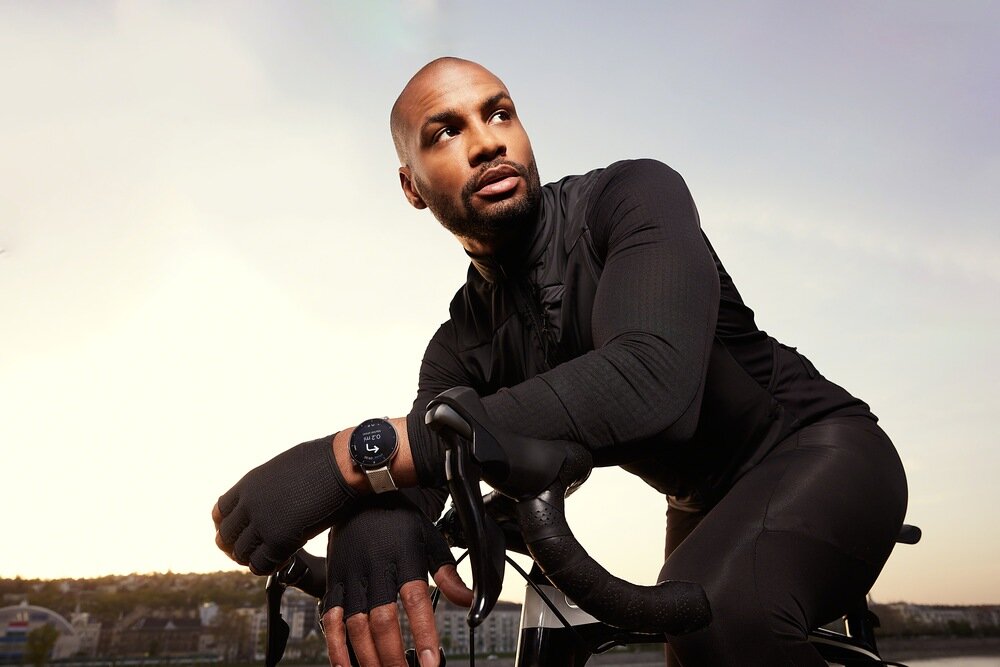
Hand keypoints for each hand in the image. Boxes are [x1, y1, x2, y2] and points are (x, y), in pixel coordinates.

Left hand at [212, 435, 357, 574]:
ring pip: (241, 554)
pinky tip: (284, 560)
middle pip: (226, 537)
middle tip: (255, 550)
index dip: (229, 526)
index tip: (242, 532)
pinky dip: (269, 567)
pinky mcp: (280, 540)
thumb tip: (272, 500)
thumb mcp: (283, 468)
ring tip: (270, 556)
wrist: (343, 464)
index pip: (219, 512)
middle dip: (238, 546)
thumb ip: (268, 487)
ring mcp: (262, 523)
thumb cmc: (323, 460)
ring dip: (253, 558)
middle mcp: (249, 504)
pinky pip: (261, 565)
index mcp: (248, 484)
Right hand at [321, 494, 472, 666]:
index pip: (415, 600)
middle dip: (393, 654)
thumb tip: (469, 600)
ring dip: (368, 657)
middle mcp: (375, 569)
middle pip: (382, 620)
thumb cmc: (399, 524)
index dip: (424, 632)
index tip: (431, 662)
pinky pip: (331, 621)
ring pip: (356, 625)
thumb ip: (448, 574)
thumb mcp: (430, 540)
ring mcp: (351, 579)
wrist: (361, 500)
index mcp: (404, 557)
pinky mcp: (333, 585)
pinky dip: (336, 648)